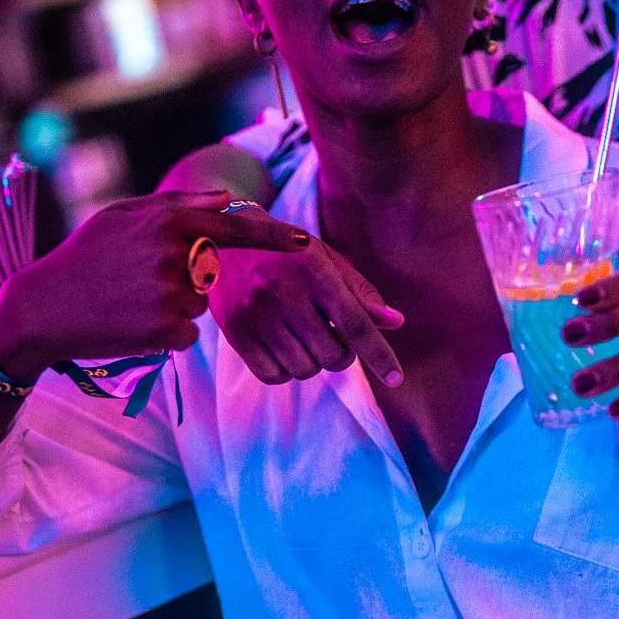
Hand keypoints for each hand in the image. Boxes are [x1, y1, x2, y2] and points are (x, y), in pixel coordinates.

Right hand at [0, 191, 312, 381]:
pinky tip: (132, 323)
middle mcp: (174, 255)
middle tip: (138, 279)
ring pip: (200, 303)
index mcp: (166, 221)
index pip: (234, 226)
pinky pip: (188, 332)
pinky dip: (167, 331)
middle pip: (212, 271)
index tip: (305, 242)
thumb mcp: (121, 216)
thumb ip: (176, 205)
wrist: (42, 309)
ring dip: (176, 304)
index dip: (273, 235)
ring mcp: (171, 294)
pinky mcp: (166, 331)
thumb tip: (226, 199)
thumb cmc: (83, 257)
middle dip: (187, 276)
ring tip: (130, 300)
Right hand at [206, 236, 403, 387]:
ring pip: (304, 369)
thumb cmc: (285, 251)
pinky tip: (284, 348)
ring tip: (304, 337)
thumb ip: (360, 292)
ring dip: (313, 362)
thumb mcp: (325, 259)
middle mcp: (284, 294)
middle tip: (331, 335)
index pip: (355, 324)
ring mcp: (256, 315)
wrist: (223, 240)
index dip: (379, 355)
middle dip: (341, 354)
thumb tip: (395, 322)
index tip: (395, 378)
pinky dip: (285, 371)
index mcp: (314, 272)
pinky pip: (272, 375)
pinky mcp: (235, 332)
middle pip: (333, 356)